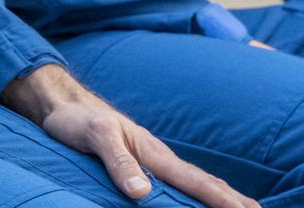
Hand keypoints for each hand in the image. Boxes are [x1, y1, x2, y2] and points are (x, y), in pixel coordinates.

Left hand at [2, 64, 258, 207]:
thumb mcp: (97, 138)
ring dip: (218, 196)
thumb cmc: (78, 120)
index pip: (197, 181)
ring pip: (193, 182)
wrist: (63, 105)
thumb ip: (119, 163)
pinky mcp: (139, 166)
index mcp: (155, 153)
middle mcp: (158, 158)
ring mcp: (151, 162)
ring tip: (240, 207)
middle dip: (233, 198)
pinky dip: (195, 193)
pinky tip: (196, 200)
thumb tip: (142, 193)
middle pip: (204, 181)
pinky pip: (175, 183)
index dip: (223, 198)